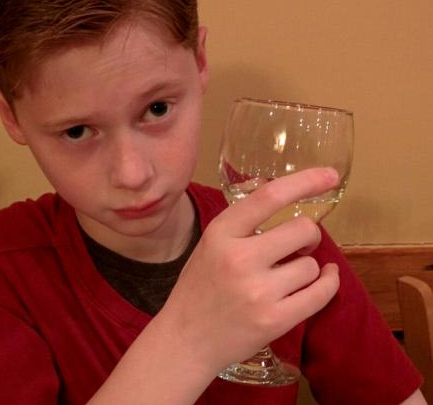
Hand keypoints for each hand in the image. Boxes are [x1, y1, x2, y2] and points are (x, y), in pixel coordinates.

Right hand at [159, 167, 340, 374]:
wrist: (185, 339)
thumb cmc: (199, 286)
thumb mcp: (210, 244)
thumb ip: (242, 225)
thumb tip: (289, 203)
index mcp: (221, 233)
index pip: (269, 196)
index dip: (304, 181)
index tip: (330, 175)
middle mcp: (239, 258)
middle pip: (302, 229)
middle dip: (309, 234)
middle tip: (300, 243)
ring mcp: (258, 292)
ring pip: (311, 265)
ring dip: (307, 266)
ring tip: (287, 275)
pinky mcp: (274, 320)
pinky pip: (320, 294)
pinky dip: (328, 283)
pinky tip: (325, 277)